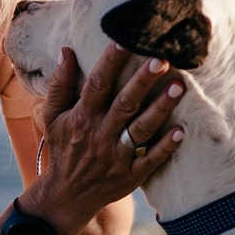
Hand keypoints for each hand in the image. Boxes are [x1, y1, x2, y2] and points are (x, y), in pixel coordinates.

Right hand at [21, 42, 184, 234]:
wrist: (67, 195)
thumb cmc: (64, 147)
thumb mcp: (53, 117)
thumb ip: (60, 85)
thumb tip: (66, 51)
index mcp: (82, 117)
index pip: (97, 84)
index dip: (110, 62)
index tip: (125, 40)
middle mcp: (100, 135)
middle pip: (125, 104)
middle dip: (143, 81)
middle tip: (162, 59)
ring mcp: (117, 156)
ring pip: (141, 129)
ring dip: (161, 109)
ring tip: (179, 87)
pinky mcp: (130, 175)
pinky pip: (151, 160)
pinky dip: (165, 147)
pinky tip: (181, 131)